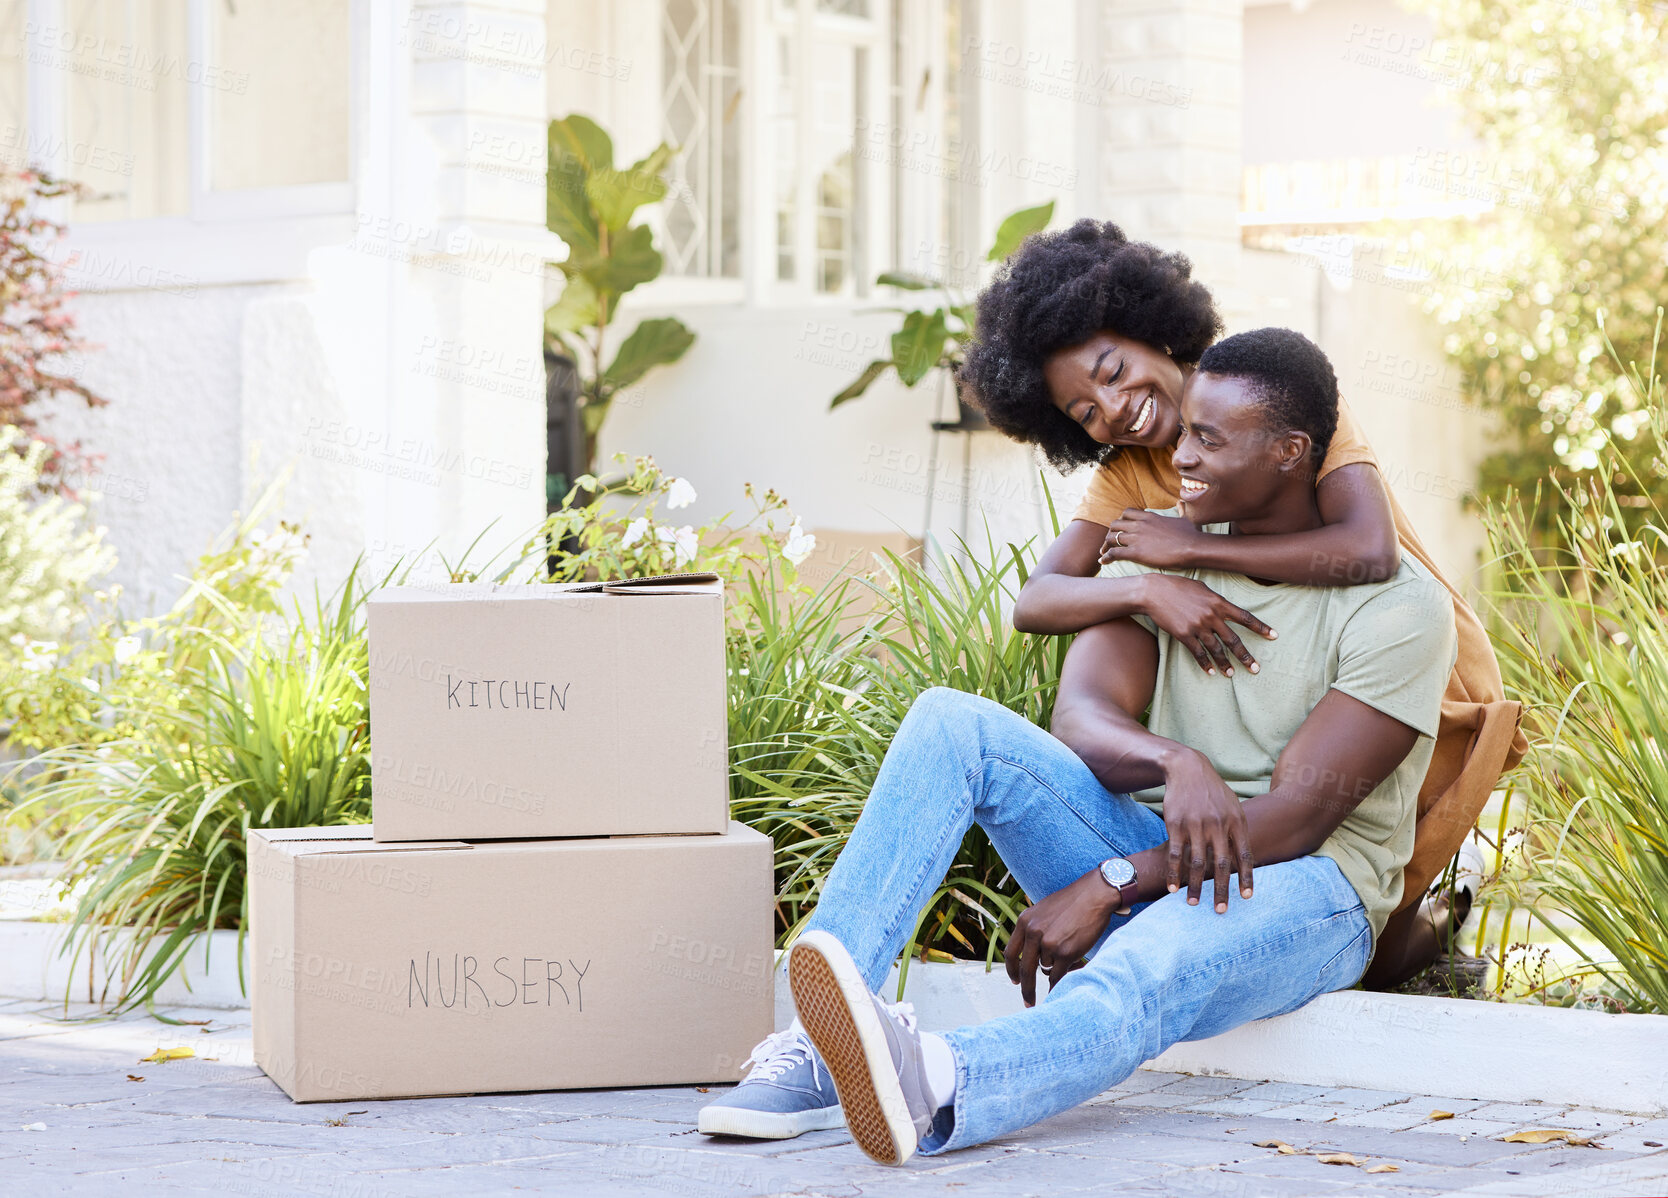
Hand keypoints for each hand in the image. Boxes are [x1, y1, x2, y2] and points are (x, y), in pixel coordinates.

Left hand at [1003, 867, 1120, 1006]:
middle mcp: (1033, 933)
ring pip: (1047, 969)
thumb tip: (1029, 954)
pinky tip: (1062, 986)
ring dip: (1057, 967)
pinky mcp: (1066, 953)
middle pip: (1025, 969)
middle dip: (1026, 988)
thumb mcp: (1044, 910)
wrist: (1094, 895)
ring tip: (1071, 952)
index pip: (1011, 952)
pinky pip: (1058, 976)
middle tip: (1028, 1002)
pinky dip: (1059, 983)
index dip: (1012, 970)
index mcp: (1025, 921)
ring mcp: (1049, 944)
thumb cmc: (1072, 902)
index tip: (1015, 981)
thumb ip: (1033, 929)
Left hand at [1101, 509, 1203, 569]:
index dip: (1121, 521)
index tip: (1121, 529)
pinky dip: (1106, 557)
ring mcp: (1136, 538)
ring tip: (1103, 553)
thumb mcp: (1185, 518)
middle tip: (1110, 542)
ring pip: (1111, 538)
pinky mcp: (1136, 552)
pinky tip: (1103, 562)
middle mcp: (1139, 525)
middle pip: (1115, 525)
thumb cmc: (1191, 535)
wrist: (1193, 547)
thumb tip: (1182, 502)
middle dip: (1111, 533)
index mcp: (1149, 517)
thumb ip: (1181, 509)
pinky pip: (1114, 553)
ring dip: (1106, 545)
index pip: (1126, 513)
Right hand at [1135, 574, 1276, 675]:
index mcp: (1218, 603)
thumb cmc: (1177, 586)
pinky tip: (1209, 671)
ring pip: (1216, 649)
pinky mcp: (1184, 634)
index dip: (1260, 627)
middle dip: (1245, 656)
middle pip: (1233, 640)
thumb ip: (1215, 599)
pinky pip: (1197, 652)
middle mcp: (1211, 616)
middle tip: (1255, 669)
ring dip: (1224, 663)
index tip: (1274, 636)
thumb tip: (1224, 607)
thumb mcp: (1201, 588)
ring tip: (1230, 673)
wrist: (1153, 592)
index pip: (1245, 617)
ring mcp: (1198, 626)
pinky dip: (1204, 663)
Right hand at [1159, 748, 1254, 912]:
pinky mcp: (1175, 824)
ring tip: (1193, 903)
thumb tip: (1245, 859)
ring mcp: (1195, 824)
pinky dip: (1174, 873)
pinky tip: (1172, 887)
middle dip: (1221, 889)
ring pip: (1196, 862)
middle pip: (1220, 863)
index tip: (1246, 898)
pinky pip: (1176, 854)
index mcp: (1236, 821)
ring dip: (1194, 886)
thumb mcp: (1233, 806)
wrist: (1187, 768)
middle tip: (1220, 910)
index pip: (1244, 855)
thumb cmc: (1213, 792)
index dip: (1246, 878)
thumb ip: (1238, 831)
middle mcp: (1217, 825)